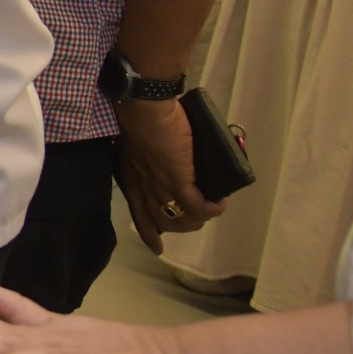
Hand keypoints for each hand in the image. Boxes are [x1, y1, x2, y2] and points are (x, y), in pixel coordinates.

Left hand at [113, 96, 221, 253]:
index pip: (139, 216)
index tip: (157, 248)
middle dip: (184, 226)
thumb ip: (151, 158)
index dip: (150, 234)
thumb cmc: (140, 116)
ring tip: (213, 208)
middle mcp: (143, 188)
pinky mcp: (178, 180)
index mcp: (131, 179)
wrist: (143, 106)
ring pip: (182, 220)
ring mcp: (160, 186)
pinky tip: (221, 202)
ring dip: (200, 219)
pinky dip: (212, 208)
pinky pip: (198, 207)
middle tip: (198, 219)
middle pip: (163, 223)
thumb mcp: (139, 145)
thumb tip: (173, 159)